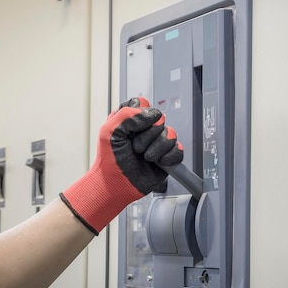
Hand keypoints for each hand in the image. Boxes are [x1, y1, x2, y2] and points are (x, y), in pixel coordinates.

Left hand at [60, 97, 182, 234]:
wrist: (116, 185)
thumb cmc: (109, 160)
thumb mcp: (109, 131)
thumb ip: (127, 115)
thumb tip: (152, 114)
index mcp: (131, 119)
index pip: (142, 103)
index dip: (139, 114)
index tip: (130, 128)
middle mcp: (145, 129)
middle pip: (159, 119)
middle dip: (147, 136)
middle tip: (135, 147)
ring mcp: (157, 143)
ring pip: (170, 134)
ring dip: (156, 148)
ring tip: (145, 157)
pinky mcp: (167, 157)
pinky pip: (178, 150)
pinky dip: (169, 157)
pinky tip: (158, 162)